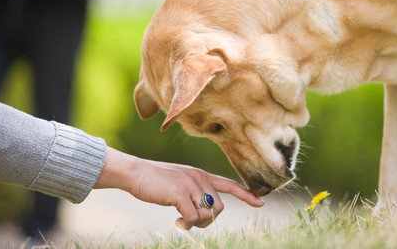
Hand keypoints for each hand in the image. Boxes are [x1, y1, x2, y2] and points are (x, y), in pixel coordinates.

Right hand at [94, 148, 263, 228]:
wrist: (136, 173)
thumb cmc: (156, 181)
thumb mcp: (180, 183)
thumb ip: (195, 192)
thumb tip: (207, 211)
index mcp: (201, 174)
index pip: (229, 185)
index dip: (246, 194)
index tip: (260, 203)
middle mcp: (200, 178)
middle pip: (220, 207)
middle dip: (209, 219)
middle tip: (191, 221)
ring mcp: (191, 185)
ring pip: (208, 214)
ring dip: (197, 223)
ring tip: (182, 220)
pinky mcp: (180, 194)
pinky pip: (194, 218)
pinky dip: (187, 224)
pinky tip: (177, 221)